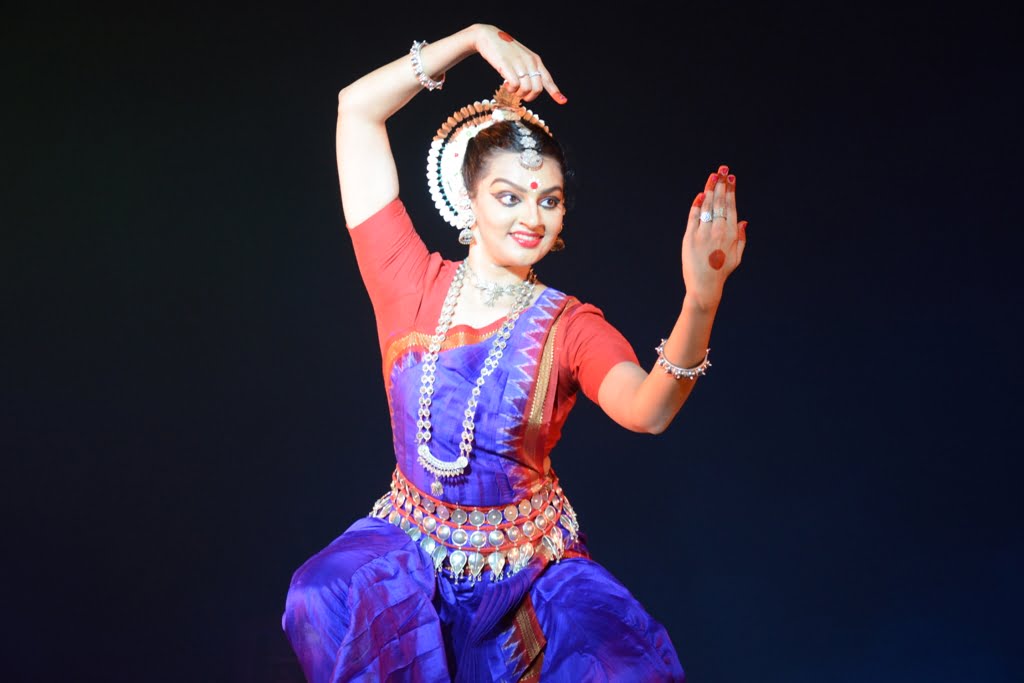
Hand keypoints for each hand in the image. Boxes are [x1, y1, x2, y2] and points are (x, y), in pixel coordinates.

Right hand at [473, 24, 566, 104]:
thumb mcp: (521, 58)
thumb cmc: (504, 50)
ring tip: (510, 87)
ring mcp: (519, 63)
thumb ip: (528, 70)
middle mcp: (530, 62)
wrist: (488, 37)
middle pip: (537, 88)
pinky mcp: (507, 65)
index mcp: (535, 60)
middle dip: (529, 97)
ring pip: (527, 89)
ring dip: (518, 94)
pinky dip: (511, 89)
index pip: (547, 79)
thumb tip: (532, 88)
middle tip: (519, 94)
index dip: (555, 92)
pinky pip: (515, 85)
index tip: (563, 101)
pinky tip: (505, 84)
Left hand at [681, 165, 747, 310]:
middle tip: (722, 170)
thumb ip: (742, 238)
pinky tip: (701, 194)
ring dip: (710, 188)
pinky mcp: (689, 237)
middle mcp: (718, 231)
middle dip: (721, 184)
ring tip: (713, 176)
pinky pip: (693, 216)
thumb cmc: (721, 272)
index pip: (731, 206)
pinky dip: (697, 204)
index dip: (731, 190)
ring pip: (708, 205)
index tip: (730, 178)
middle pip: (720, 202)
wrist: (704, 286)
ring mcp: (703, 233)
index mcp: (732, 234)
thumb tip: (743, 220)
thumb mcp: (737, 257)